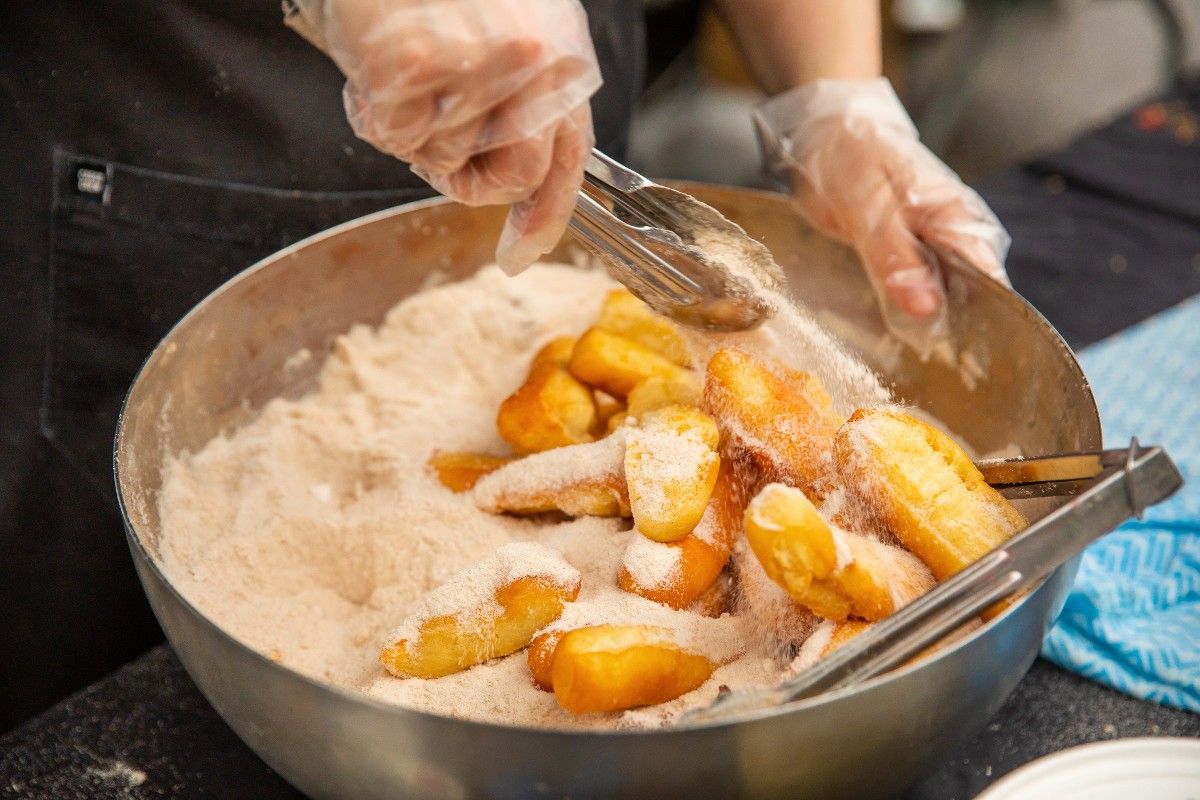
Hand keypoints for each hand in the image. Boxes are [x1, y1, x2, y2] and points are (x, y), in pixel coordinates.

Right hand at [286, 0, 600, 272]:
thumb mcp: (514, 29)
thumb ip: (525, 98)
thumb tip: (521, 180)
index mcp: (562, 55)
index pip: (568, 159)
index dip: (544, 216)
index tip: (522, 252)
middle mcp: (534, 64)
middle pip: (514, 177)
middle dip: (469, 177)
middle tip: (433, 137)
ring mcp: (478, 67)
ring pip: (446, 158)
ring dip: (415, 131)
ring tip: (404, 69)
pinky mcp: (417, 68)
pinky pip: (399, 138)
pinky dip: (378, 114)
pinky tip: (377, 66)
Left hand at [754, 78, 1009, 349]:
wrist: (831, 134)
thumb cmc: (855, 159)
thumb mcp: (869, 211)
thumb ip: (897, 260)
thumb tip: (928, 310)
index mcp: (959, 218)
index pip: (990, 281)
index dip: (981, 321)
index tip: (962, 358)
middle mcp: (956, 234)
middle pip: (970, 296)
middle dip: (951, 329)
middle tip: (927, 359)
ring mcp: (934, 246)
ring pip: (942, 297)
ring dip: (926, 323)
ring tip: (910, 349)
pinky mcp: (910, 254)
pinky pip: (916, 289)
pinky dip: (905, 307)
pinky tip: (893, 326)